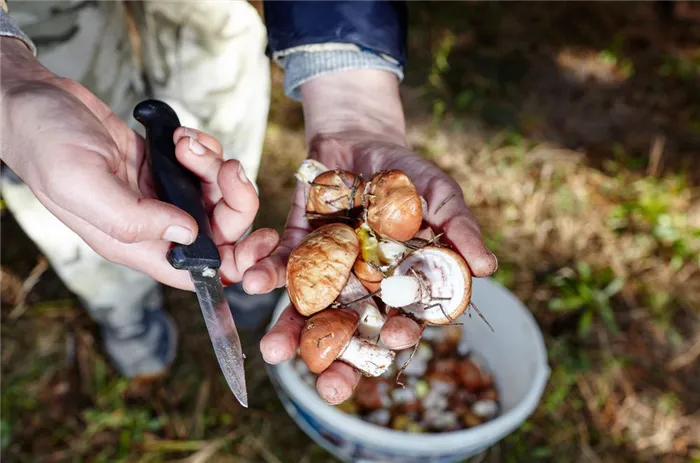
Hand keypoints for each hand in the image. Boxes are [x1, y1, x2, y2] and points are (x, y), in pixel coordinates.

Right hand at [0, 38, 277, 290]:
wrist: (37, 102)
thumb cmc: (47, 145)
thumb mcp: (83, 184)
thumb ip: (134, 218)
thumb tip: (189, 234)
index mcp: (136, 244)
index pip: (197, 271)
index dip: (234, 265)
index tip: (259, 243)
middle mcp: (154, 224)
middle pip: (221, 228)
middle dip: (234, 197)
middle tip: (223, 168)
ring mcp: (162, 194)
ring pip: (218, 193)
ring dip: (214, 165)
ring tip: (184, 144)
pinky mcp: (166, 167)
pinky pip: (206, 165)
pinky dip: (204, 149)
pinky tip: (179, 136)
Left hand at [249, 69, 497, 403]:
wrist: (359, 138)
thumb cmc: (407, 172)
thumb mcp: (438, 193)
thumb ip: (459, 227)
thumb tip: (487, 267)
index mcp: (399, 282)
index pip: (403, 318)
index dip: (401, 332)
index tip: (397, 338)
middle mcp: (361, 286)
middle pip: (352, 332)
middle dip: (341, 362)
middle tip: (330, 387)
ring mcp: (326, 271)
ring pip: (309, 311)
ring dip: (290, 332)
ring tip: (275, 352)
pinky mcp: (296, 248)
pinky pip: (279, 267)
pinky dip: (265, 274)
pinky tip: (252, 282)